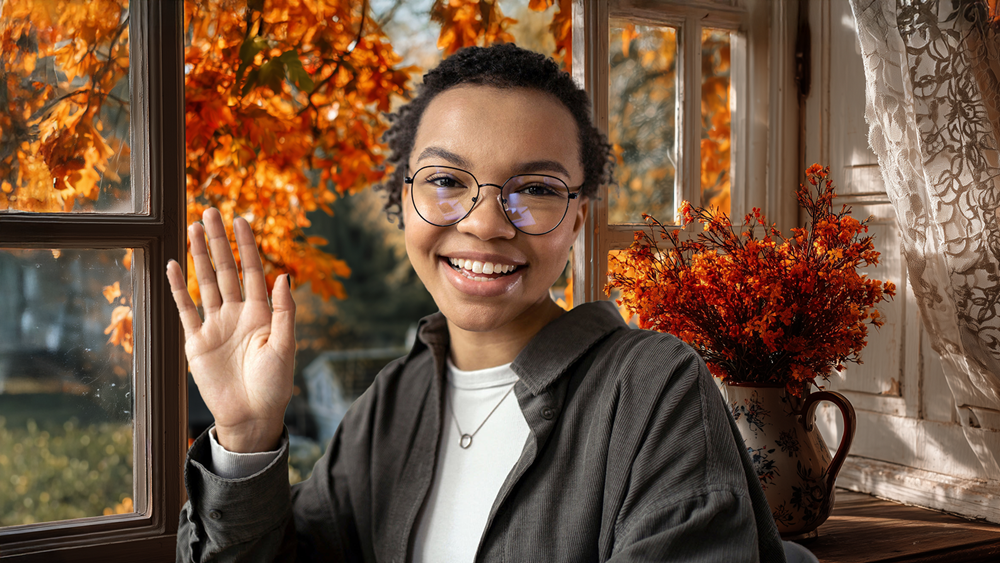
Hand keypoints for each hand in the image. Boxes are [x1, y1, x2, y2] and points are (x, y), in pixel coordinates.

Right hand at [166, 208, 295, 452]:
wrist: (251, 416)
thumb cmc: (275, 384)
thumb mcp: (285, 347)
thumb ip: (284, 311)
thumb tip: (284, 275)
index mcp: (262, 313)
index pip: (253, 271)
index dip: (247, 246)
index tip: (241, 219)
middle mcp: (238, 313)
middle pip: (226, 269)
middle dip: (219, 241)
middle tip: (210, 212)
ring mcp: (216, 325)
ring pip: (205, 282)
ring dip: (199, 256)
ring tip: (193, 228)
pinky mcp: (196, 341)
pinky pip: (186, 308)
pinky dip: (179, 287)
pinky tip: (174, 264)